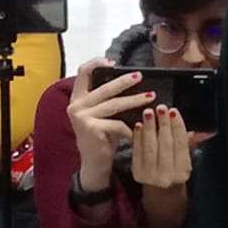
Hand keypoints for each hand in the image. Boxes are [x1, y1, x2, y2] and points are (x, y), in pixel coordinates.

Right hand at [66, 59, 153, 190]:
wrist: (94, 165)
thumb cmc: (101, 138)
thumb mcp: (101, 115)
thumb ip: (106, 99)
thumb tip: (130, 79)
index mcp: (77, 98)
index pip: (82, 72)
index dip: (97, 63)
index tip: (113, 62)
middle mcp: (76, 105)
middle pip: (105, 87)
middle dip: (125, 81)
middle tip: (140, 77)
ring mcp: (82, 117)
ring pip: (114, 104)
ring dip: (136, 100)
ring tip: (151, 97)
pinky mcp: (91, 128)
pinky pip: (117, 123)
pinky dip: (131, 127)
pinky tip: (141, 129)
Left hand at [130, 106, 193, 189]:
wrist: (160, 191)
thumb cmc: (174, 169)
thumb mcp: (185, 158)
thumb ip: (192, 142)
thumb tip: (208, 131)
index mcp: (182, 172)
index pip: (181, 145)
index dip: (177, 127)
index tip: (174, 111)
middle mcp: (167, 176)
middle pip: (165, 145)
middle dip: (163, 124)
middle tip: (161, 108)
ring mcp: (150, 176)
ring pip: (150, 147)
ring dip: (149, 128)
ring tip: (148, 113)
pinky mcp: (137, 173)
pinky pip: (137, 152)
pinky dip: (138, 137)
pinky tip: (139, 125)